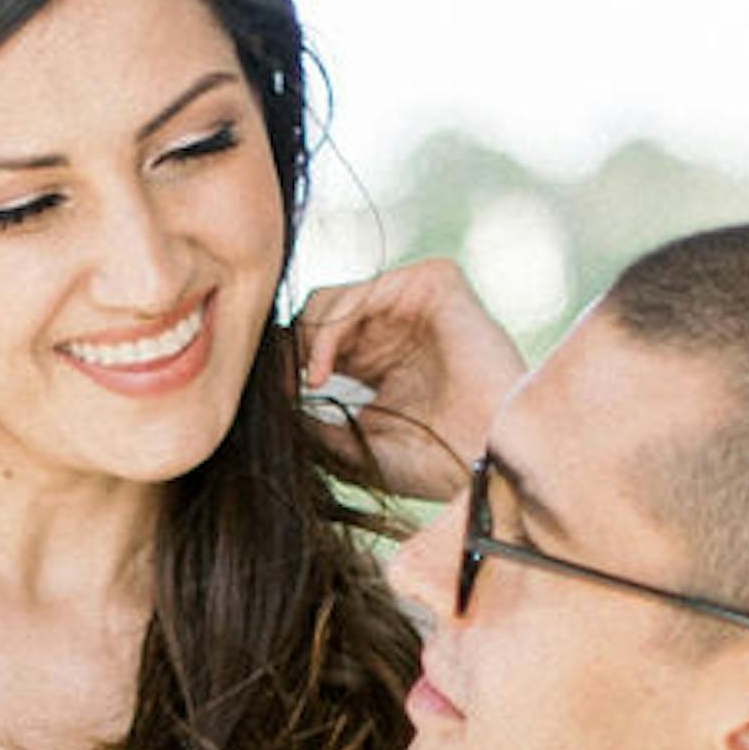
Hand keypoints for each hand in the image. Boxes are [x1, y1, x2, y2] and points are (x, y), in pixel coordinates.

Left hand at [292, 257, 525, 504]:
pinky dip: (330, 329)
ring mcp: (415, 303)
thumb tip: (262, 401)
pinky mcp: (435, 284)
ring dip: (307, 340)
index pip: (315, 339)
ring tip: (309, 383)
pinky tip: (322, 371)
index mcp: (378, 360)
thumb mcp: (349, 444)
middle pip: (316, 312)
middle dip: (290, 348)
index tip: (268, 398)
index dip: (285, 362)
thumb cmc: (432, 465)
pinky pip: (362, 289)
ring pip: (331, 298)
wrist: (486, 462)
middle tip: (280, 387)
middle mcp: (395, 326)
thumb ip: (307, 419)